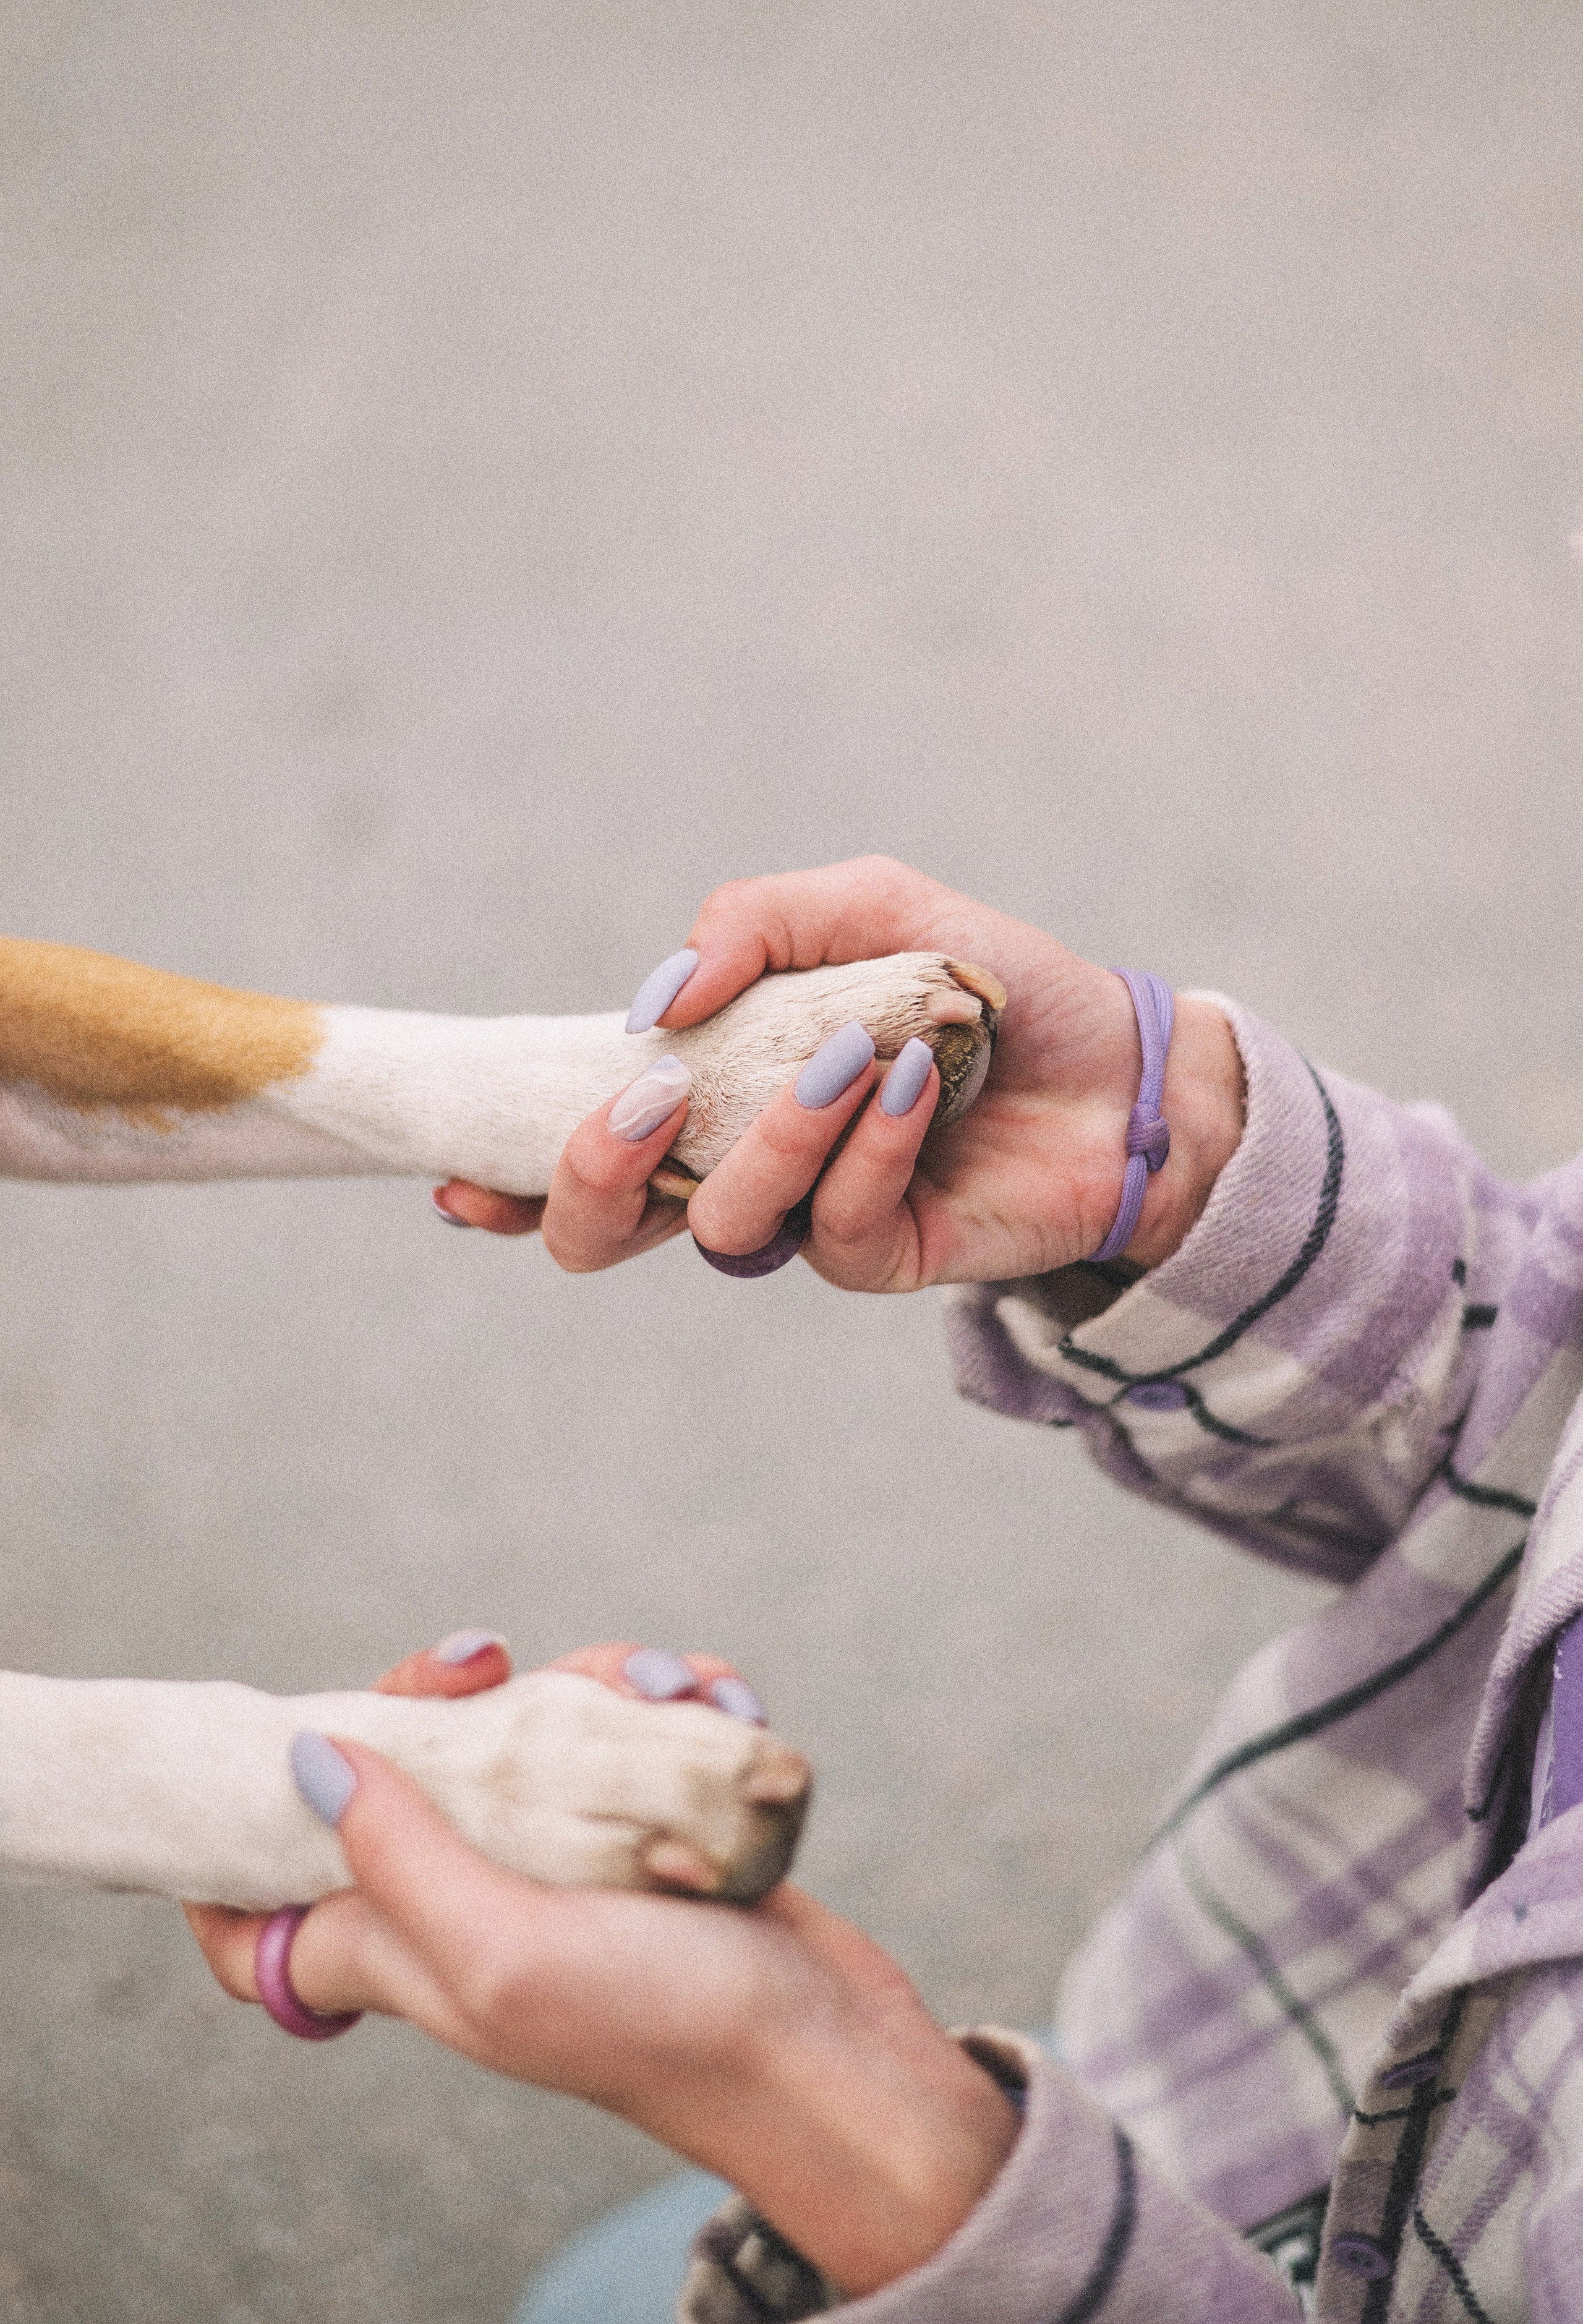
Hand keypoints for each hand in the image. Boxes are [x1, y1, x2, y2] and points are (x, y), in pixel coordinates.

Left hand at [183, 1637, 1017, 2296]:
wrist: (826, 2053)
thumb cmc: (662, 2024)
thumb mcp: (504, 1954)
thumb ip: (399, 1859)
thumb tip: (309, 1760)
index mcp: (407, 1948)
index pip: (261, 1923)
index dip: (254, 1837)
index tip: (301, 1742)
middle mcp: (474, 1900)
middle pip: (409, 1766)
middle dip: (455, 1693)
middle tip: (495, 1662)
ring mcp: (568, 1860)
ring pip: (536, 1728)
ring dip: (602, 1682)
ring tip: (669, 1691)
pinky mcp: (653, 1830)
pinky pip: (635, 1732)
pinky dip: (677, 1701)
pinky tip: (717, 1701)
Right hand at [442, 856, 1243, 1284]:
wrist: (1118, 1062)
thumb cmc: (984, 981)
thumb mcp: (864, 906)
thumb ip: (748, 925)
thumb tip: (649, 1005)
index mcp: (711, 1092)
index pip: (581, 1143)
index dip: (506, 1172)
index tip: (459, 1182)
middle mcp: (739, 1166)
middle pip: (603, 1228)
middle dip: (590, 1175)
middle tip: (647, 1106)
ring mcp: (805, 1219)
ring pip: (721, 1226)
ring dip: (773, 1133)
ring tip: (852, 1054)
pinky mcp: (881, 1257)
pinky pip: (834, 1226)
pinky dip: (868, 1148)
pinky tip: (917, 1085)